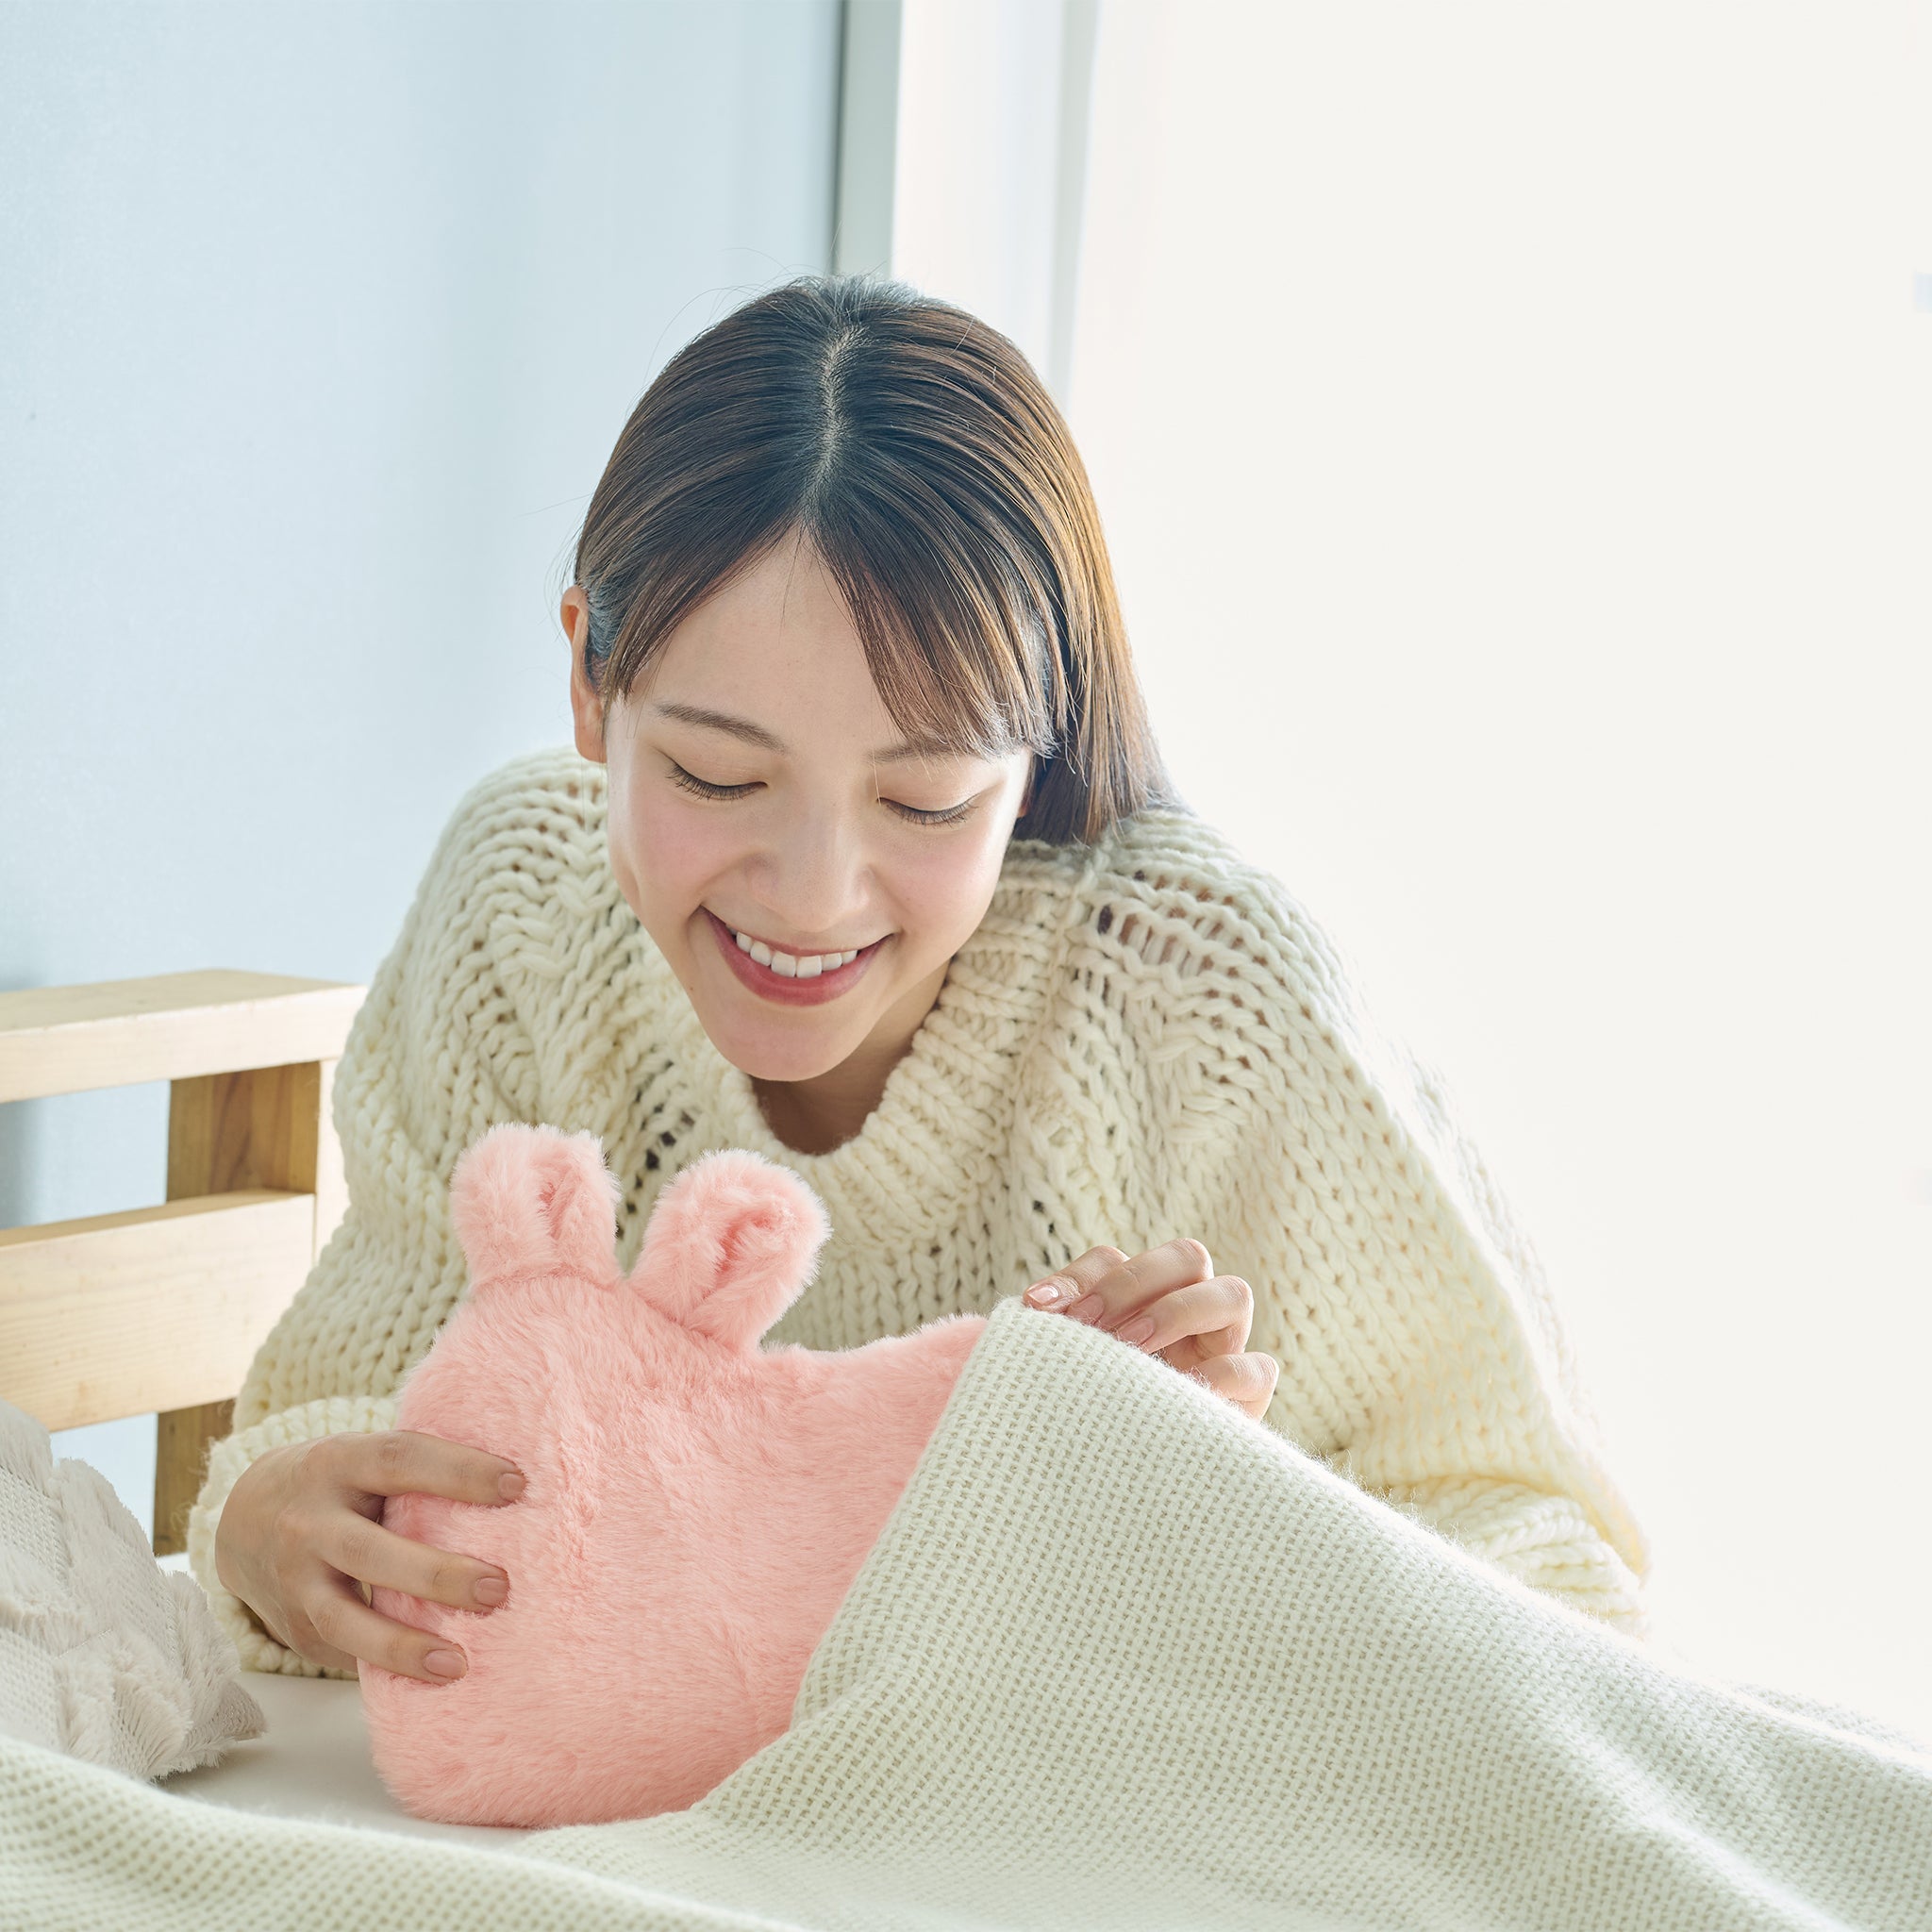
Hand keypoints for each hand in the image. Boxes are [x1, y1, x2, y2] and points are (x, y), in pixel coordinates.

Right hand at [214, 1430, 525, 1684]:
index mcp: (339, 1462)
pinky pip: (342, 1652)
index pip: (400, 1459)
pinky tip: (427, 1683)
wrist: (244, 1517)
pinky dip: (385, 1669)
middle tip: (499, 1588)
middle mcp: (309, 1520)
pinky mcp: (295, 1628)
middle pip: (371, 1550)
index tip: (517, 1484)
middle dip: (436, 1574)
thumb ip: (419, 1470)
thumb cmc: (342, 1482)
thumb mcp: (366, 1456)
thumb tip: (517, 1485)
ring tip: (459, 1663)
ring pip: (345, 1619)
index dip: (458, 1471)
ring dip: (403, 1645)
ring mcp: (295, 1579)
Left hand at [1022, 1240, 1280, 1421]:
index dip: (1079, 1277)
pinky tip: (1176, 1396)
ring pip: (1233, 1293)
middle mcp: (1188, 1316)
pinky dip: (1221, 1374)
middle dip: (1131, 1283)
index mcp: (1138, 1305)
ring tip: (1130, 1350)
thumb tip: (1030, 1309)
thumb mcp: (1066, 1380)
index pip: (1114, 1260)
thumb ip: (1051, 1343)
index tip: (1037, 1310)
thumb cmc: (1085, 1430)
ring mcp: (1225, 1350)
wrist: (1124, 1504)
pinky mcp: (1250, 1397)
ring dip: (1176, 1311)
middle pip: (1185, 1257)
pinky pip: (1256, 1368)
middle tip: (1088, 1326)